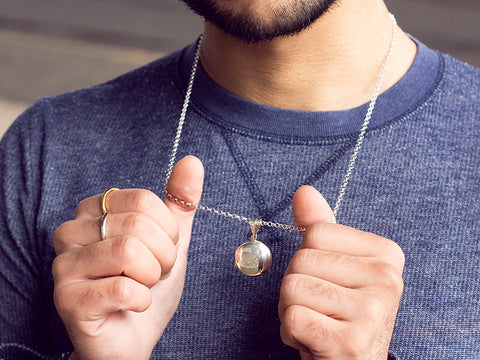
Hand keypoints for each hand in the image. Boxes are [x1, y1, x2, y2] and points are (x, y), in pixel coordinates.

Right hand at [52, 156, 203, 359]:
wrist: (135, 335)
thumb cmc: (149, 284)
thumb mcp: (171, 238)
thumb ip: (179, 201)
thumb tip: (193, 161)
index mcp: (94, 209)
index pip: (144, 200)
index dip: (168, 231)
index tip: (161, 250)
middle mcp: (71, 231)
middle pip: (137, 226)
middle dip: (163, 257)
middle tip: (153, 273)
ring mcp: (63, 264)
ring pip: (129, 253)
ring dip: (152, 277)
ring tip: (142, 286)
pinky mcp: (66, 298)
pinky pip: (123, 288)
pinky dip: (142, 300)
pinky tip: (132, 305)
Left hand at [279, 186, 404, 358]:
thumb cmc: (340, 312)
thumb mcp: (335, 265)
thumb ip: (321, 227)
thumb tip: (304, 191)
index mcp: (386, 254)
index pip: (314, 233)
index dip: (306, 259)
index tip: (327, 281)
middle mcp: (387, 280)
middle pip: (301, 260)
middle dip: (296, 287)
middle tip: (320, 307)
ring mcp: (371, 312)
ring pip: (292, 288)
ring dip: (291, 310)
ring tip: (317, 322)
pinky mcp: (349, 341)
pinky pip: (292, 318)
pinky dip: (292, 332)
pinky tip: (314, 339)